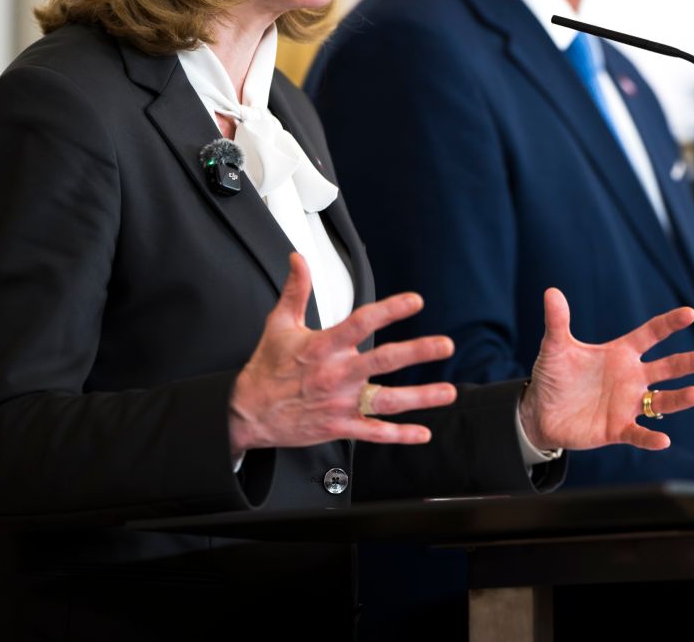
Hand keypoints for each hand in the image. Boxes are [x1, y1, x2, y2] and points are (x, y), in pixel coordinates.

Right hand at [228, 253, 458, 455]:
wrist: (246, 413)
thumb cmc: (266, 368)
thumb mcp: (279, 324)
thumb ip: (295, 290)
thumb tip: (298, 259)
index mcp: (322, 347)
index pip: (361, 323)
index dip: (389, 310)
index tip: (415, 301)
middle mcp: (335, 374)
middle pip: (382, 360)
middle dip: (417, 352)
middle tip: (445, 345)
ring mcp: (339, 403)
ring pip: (386, 401)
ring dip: (419, 397)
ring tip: (447, 392)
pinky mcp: (338, 427)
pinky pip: (373, 432)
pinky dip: (398, 435)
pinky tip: (422, 433)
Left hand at [518, 288, 693, 452]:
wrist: (541, 413)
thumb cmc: (553, 377)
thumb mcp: (554, 348)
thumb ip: (557, 322)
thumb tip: (551, 292)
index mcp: (620, 353)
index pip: (651, 334)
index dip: (669, 324)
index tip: (690, 313)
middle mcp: (631, 377)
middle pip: (668, 368)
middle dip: (691, 362)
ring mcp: (627, 404)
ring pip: (661, 401)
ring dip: (679, 399)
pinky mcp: (617, 429)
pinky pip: (639, 433)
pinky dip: (651, 437)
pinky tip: (664, 440)